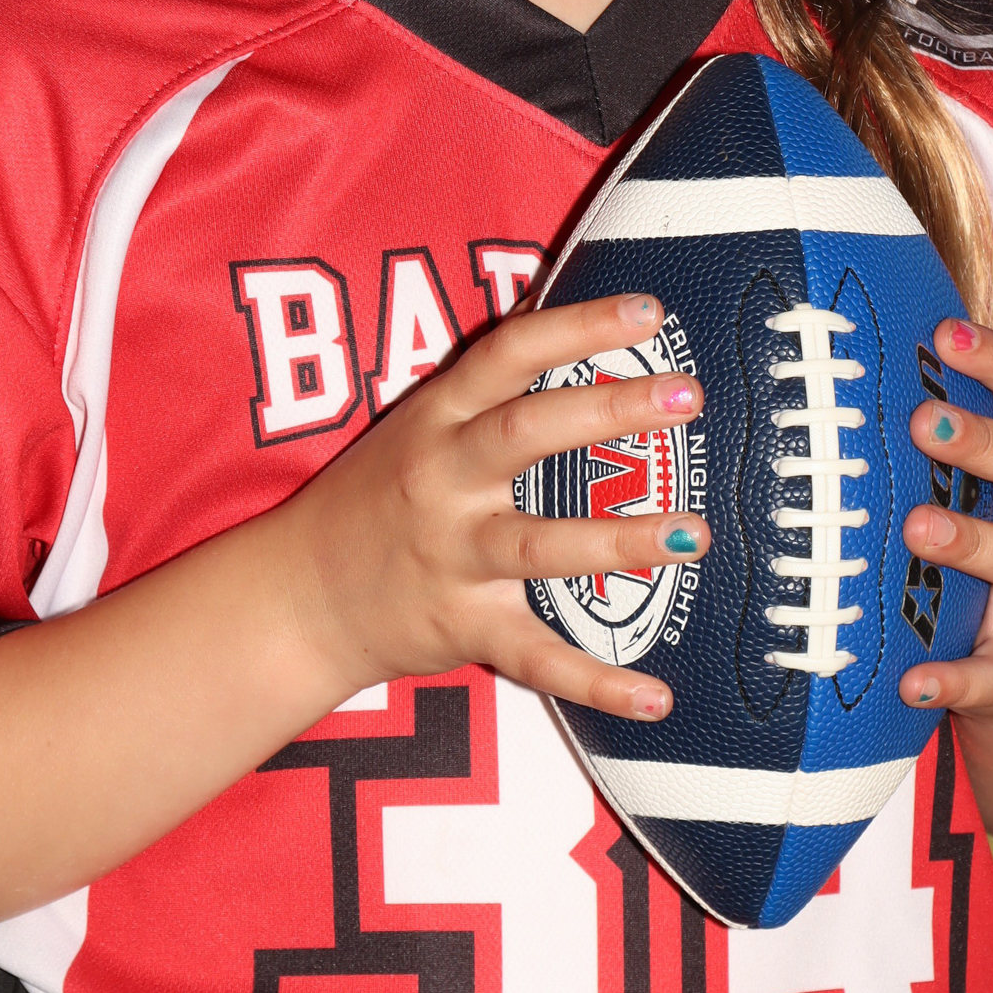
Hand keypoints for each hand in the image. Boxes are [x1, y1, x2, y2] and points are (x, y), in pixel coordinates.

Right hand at [278, 292, 707, 725]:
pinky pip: (535, 657)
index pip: (508, 353)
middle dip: (609, 410)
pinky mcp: (464, 627)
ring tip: (693, 532)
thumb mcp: (420, 419)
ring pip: (538, 545)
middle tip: (686, 395)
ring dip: (618, 540)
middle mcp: (444, 480)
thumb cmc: (377, 495)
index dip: (576, 326)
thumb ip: (488, 374)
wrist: (299, 598)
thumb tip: (555, 296)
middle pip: (526, 434)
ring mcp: (452, 556)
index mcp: (438, 418)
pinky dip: (596, 681)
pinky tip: (657, 696)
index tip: (646, 311)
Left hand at [895, 318, 992, 727]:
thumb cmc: (979, 539)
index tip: (944, 331)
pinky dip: (958, 679)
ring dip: (973, 543)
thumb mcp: (970, 482)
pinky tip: (914, 679)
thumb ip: (928, 428)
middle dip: (985, 442)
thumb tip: (835, 352)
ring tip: (917, 528)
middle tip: (926, 422)